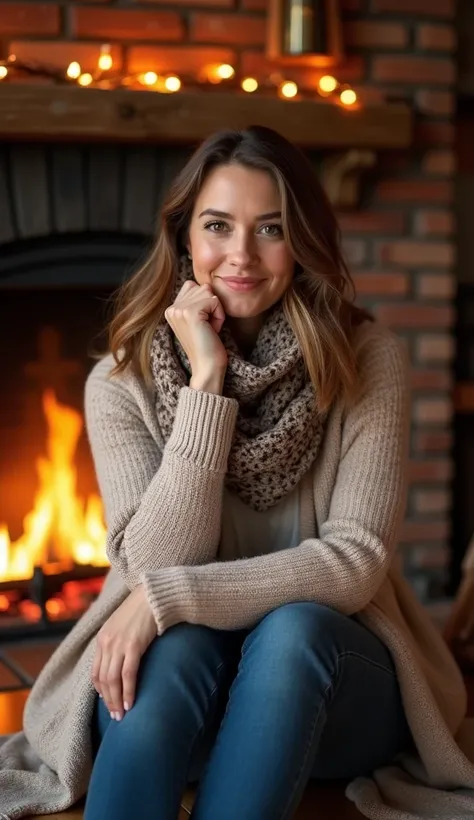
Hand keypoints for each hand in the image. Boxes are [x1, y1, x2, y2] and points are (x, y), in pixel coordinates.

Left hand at [92, 584, 155, 720]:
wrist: (153, 595)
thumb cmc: (140, 610)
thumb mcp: (121, 625)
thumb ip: (116, 641)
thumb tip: (119, 660)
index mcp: (102, 639)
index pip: (96, 671)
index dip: (100, 690)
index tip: (108, 701)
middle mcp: (107, 643)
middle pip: (103, 679)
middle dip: (108, 700)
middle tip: (115, 715)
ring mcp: (119, 644)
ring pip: (113, 680)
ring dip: (117, 700)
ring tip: (122, 715)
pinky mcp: (134, 646)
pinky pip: (128, 675)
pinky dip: (128, 692)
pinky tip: (131, 703)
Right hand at [165, 281, 227, 391]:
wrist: (207, 368)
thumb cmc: (208, 345)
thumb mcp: (199, 320)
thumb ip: (196, 301)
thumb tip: (207, 284)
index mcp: (170, 309)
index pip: (193, 286)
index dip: (205, 303)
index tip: (203, 324)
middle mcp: (171, 308)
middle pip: (202, 287)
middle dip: (211, 306)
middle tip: (207, 328)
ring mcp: (178, 310)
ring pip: (208, 292)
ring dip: (216, 311)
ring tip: (209, 329)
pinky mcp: (190, 313)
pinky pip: (214, 301)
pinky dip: (219, 315)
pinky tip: (213, 330)